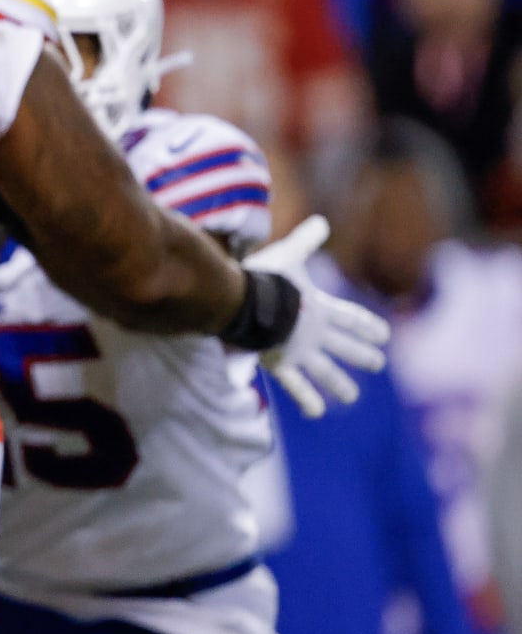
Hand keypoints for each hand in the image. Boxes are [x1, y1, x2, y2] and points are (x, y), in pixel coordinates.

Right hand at [245, 215, 390, 418]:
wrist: (248, 299)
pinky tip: (317, 412)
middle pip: (344, 345)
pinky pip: (295, 384)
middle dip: (362, 354)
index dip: (367, 325)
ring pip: (325, 369)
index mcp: (320, 306)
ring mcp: (299, 349)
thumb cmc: (266, 276)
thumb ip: (306, 241)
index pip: (351, 317)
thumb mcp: (289, 255)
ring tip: (351, 396)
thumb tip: (322, 221)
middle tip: (378, 363)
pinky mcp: (280, 362)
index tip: (384, 335)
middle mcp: (316, 331)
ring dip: (340, 382)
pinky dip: (306, 398)